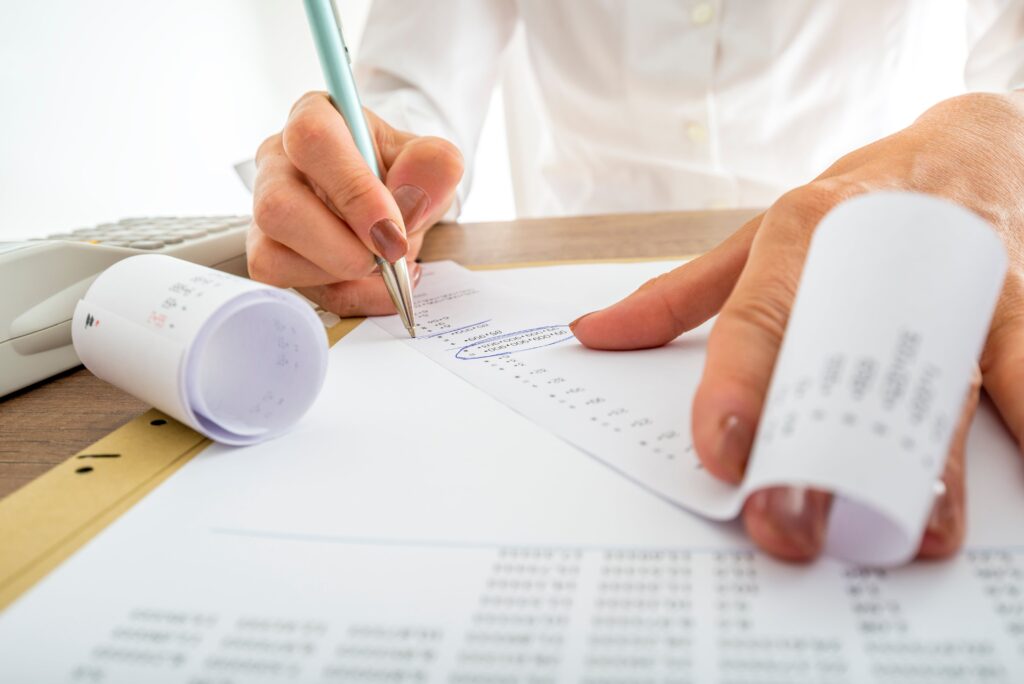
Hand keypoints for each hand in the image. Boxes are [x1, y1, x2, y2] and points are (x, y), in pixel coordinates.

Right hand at [247, 92, 463, 314]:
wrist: (395, 205)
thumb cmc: (402, 175)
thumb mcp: (429, 164)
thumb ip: (432, 167)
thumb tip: (417, 191)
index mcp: (315, 118)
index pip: (312, 140)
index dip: (354, 191)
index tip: (393, 230)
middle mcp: (278, 161)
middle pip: (277, 207)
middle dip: (341, 247)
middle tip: (389, 254)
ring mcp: (266, 210)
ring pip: (273, 256)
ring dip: (342, 273)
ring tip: (384, 262)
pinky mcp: (268, 254)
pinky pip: (292, 288)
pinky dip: (346, 295)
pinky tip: (377, 283)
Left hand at [571, 92, 1023, 561]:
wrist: (971, 147)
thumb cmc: (855, 197)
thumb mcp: (761, 234)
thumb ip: (679, 293)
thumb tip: (595, 332)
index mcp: (803, 236)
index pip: (759, 318)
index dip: (737, 388)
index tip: (724, 455)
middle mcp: (878, 256)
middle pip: (848, 366)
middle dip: (822, 454)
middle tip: (796, 522)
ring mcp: (956, 283)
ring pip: (942, 381)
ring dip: (932, 466)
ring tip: (921, 532)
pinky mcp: (1022, 307)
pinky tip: (1012, 481)